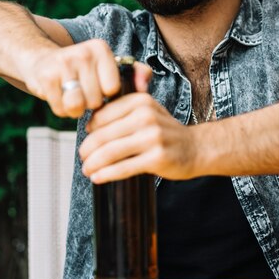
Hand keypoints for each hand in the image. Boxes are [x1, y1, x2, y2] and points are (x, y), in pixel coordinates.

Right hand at [22, 39, 150, 117]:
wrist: (40, 60)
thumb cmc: (82, 70)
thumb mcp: (109, 66)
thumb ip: (137, 74)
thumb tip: (145, 89)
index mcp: (101, 49)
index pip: (113, 88)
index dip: (106, 95)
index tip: (98, 87)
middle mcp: (83, 52)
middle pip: (95, 100)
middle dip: (89, 103)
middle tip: (82, 91)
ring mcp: (63, 63)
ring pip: (77, 106)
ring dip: (75, 109)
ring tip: (73, 96)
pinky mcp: (46, 76)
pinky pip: (61, 109)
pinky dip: (61, 109)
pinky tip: (59, 96)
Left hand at [79, 93, 199, 181]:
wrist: (196, 147)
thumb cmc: (165, 130)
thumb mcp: (148, 110)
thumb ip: (123, 109)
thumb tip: (90, 121)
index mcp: (141, 101)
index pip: (103, 115)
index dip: (91, 129)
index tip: (87, 138)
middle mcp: (146, 116)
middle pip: (104, 135)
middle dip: (88, 149)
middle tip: (83, 157)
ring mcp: (152, 137)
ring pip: (110, 152)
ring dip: (93, 163)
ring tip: (87, 169)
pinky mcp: (157, 158)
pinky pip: (124, 167)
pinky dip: (107, 174)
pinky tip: (98, 177)